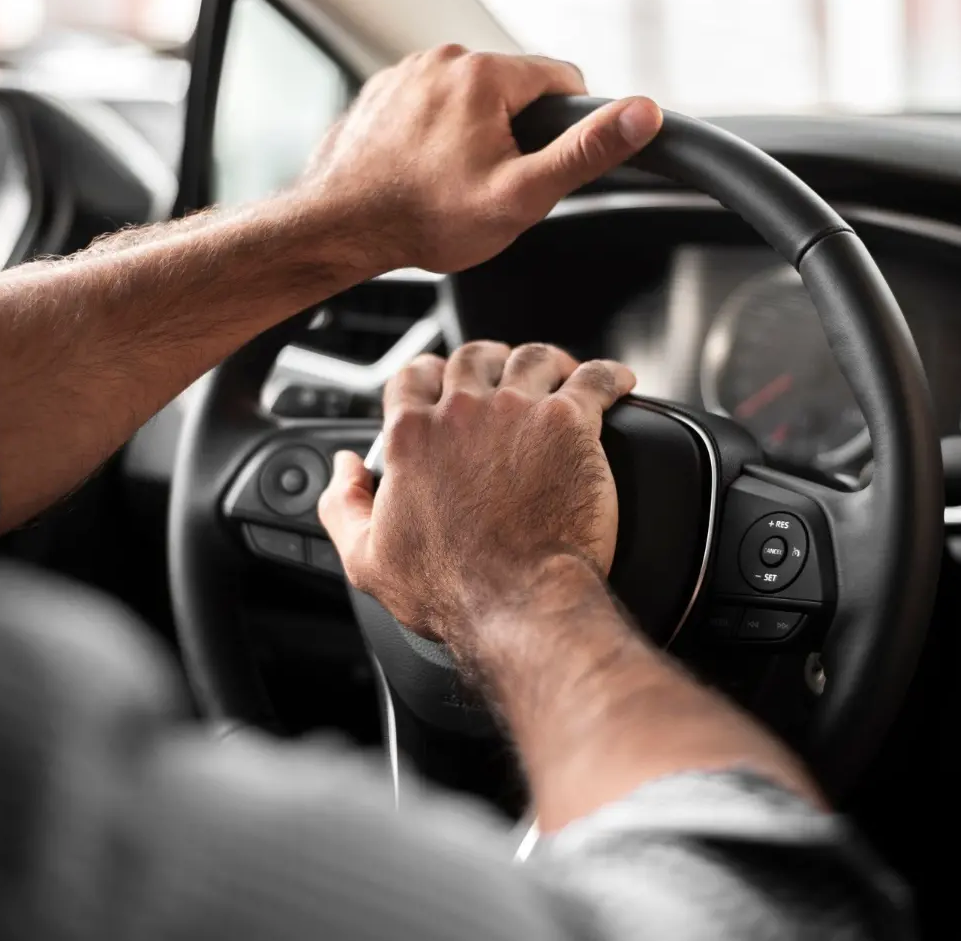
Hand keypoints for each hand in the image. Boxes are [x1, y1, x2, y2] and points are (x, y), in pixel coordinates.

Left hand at [297, 46, 662, 274]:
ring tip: (451, 184)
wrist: (341, 228)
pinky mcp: (382, 93)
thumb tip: (642, 114)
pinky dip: (433, 137)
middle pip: (514, 91)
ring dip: (473, 136)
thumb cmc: (425, 218)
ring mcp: (407, 73)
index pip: (562, 80)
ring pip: (470, 100)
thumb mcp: (524, 193)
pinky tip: (421, 174)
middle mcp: (443, 60)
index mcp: (485, 73)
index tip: (541, 165)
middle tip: (491, 185)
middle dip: (515, 136)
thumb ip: (587, 151)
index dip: (565, 128)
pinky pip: (429, 107)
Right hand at [317, 341, 636, 648]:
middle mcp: (464, 412)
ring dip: (546, 361)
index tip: (442, 384)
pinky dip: (607, 375)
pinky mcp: (572, 424)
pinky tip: (616, 381)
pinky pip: (596, 378)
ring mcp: (520, 412)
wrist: (519, 603)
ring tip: (561, 374)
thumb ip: (344, 504)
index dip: (428, 374)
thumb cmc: (451, 590)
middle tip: (504, 376)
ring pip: (534, 357)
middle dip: (488, 360)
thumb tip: (343, 468)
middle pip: (474, 356)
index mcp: (413, 436)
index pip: (413, 375)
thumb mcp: (367, 559)